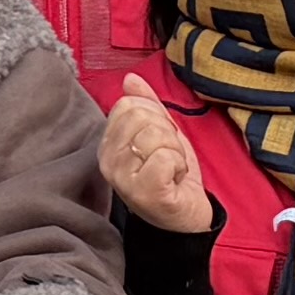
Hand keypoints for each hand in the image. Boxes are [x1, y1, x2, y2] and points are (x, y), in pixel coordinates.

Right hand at [100, 87, 215, 234]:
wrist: (186, 217)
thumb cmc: (171, 176)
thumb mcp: (160, 133)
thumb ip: (146, 104)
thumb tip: (130, 78)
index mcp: (108, 145)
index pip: (129, 105)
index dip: (155, 117)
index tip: (159, 141)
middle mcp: (108, 161)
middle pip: (141, 117)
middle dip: (167, 134)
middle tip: (167, 156)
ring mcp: (123, 179)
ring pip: (156, 135)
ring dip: (175, 151)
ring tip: (170, 169)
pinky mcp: (143, 192)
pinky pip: (166, 157)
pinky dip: (179, 166)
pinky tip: (174, 181)